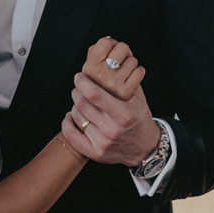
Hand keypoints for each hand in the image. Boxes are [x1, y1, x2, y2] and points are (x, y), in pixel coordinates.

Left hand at [61, 38, 157, 165]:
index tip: (79, 77)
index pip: (95, 94)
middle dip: (77, 92)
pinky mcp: (96, 153)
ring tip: (80, 101)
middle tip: (78, 87)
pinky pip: (72, 136)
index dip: (82, 82)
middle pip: (83, 105)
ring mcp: (103, 143)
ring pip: (77, 118)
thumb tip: (107, 59)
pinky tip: (70, 116)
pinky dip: (67, 124)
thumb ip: (124, 79)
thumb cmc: (138, 118)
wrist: (145, 147)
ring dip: (75, 106)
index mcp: (124, 113)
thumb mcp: (137, 97)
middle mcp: (113, 129)